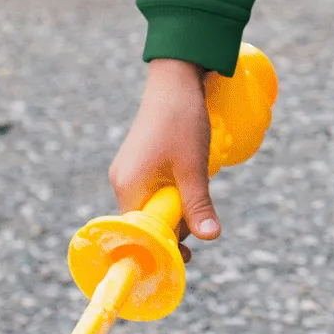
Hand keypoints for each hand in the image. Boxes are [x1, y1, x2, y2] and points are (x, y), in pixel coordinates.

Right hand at [108, 58, 219, 264]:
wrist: (176, 78)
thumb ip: (198, 204)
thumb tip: (211, 238)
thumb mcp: (193, 166)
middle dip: (174, 225)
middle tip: (201, 221)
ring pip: (152, 204)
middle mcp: (122, 182)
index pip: (141, 234)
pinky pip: (152, 188)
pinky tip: (188, 176)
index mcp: (128, 187)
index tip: (187, 255)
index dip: (164, 246)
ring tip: (197, 187)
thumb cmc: (182, 120)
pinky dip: (171, 191)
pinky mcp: (137, 161)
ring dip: (175, 206)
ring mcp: (128, 170)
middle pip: (147, 221)